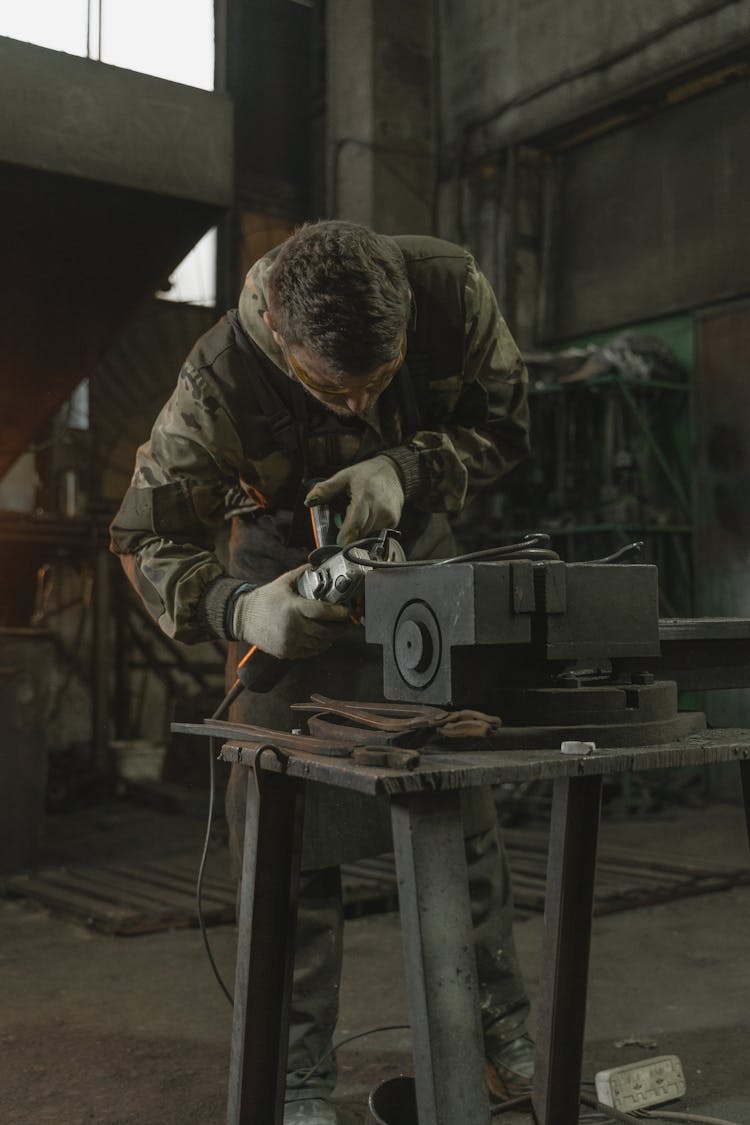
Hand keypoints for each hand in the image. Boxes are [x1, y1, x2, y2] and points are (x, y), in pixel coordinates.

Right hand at [232, 565, 348, 658]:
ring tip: (334, 630)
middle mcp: (293, 627)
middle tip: (344, 621)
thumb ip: (302, 574)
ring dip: (330, 638)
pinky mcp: (286, 652)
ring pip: (320, 644)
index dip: (339, 612)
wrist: (243, 618)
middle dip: (339, 627)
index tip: (346, 610)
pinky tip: (320, 638)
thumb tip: (317, 565)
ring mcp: (290, 642)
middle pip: (326, 631)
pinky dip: (318, 646)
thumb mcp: (283, 582)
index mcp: (294, 608)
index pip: (324, 612)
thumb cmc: (264, 599)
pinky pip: (309, 652)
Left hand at [305, 456, 403, 544]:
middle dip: (349, 534)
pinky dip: (370, 529)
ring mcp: (389, 515)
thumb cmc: (367, 474)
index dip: (346, 536)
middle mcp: (379, 508)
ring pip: (369, 534)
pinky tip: (368, 517)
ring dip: (360, 532)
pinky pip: (378, 532)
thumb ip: (325, 489)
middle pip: (361, 533)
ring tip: (358, 517)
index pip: (355, 523)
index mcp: (364, 496)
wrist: (392, 471)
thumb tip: (309, 500)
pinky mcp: (394, 521)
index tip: (338, 543)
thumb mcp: (344, 476)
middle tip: (343, 526)